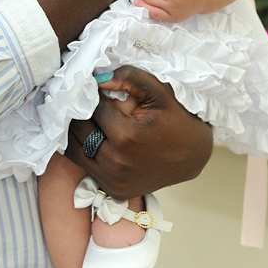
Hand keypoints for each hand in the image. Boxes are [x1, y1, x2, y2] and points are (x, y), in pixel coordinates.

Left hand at [64, 66, 212, 199]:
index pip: (92, 107)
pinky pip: (83, 165)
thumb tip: (99, 78)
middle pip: (78, 128)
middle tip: (89, 101)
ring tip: (90, 117)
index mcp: (126, 136)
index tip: (96, 87)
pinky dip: (83, 149)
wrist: (193, 157)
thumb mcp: (159, 92)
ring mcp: (113, 180)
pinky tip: (95, 136)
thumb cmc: (176, 121)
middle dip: (82, 111)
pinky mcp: (112, 189)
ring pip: (74, 147)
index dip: (92, 93)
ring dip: (77, 130)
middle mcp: (115, 162)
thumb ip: (130, 78)